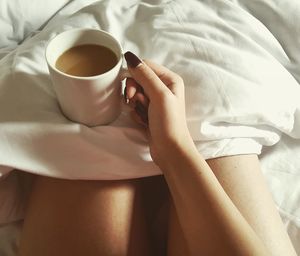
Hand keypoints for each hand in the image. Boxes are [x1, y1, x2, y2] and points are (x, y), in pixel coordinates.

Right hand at [124, 51, 193, 165]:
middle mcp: (163, 87)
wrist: (170, 150)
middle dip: (134, 92)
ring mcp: (156, 101)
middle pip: (138, 79)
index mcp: (169, 79)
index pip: (145, 66)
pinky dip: (136, 113)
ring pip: (135, 93)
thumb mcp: (159, 95)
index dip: (135, 75)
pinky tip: (143, 122)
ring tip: (142, 114)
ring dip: (135, 104)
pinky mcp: (149, 112)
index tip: (131, 91)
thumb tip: (129, 56)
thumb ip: (145, 75)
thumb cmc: (168, 122)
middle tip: (135, 102)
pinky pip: (135, 106)